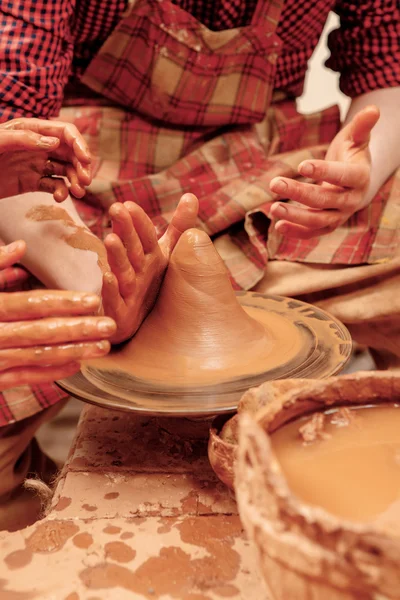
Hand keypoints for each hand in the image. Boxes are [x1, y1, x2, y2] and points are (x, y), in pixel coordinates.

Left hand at [0, 118, 91, 201]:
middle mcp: (37, 145)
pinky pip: (53, 185)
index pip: (64, 132)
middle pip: (70, 152)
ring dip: (74, 180)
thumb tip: (54, 143)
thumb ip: (24, 139)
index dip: (79, 144)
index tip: (86, 160)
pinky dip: (61, 192)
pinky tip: (59, 198)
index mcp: (31, 129)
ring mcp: (35, 164)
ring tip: (77, 193)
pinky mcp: (31, 182)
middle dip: (81, 166)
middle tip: (85, 182)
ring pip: (65, 170)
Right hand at [0, 241, 115, 389]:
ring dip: (73, 352)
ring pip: (38, 356)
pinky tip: (75, 366)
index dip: (64, 302)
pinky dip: (50, 372)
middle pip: (42, 332)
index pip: (31, 304)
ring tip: (103, 347)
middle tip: (111, 326)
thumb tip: (20, 248)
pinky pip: (23, 377)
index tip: (93, 300)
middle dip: (79, 329)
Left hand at [269, 106, 379, 238]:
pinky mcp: (329, 225)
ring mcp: (341, 215)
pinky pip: (314, 233)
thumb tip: (374, 109)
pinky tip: (278, 226)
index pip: (343, 176)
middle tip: (274, 183)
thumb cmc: (352, 154)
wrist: (355, 181)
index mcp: (360, 177)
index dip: (324, 171)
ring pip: (318, 220)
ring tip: (272, 208)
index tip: (301, 165)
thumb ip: (362, 126)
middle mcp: (352, 200)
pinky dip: (297, 232)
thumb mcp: (355, 138)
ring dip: (295, 216)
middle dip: (299, 192)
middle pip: (325, 200)